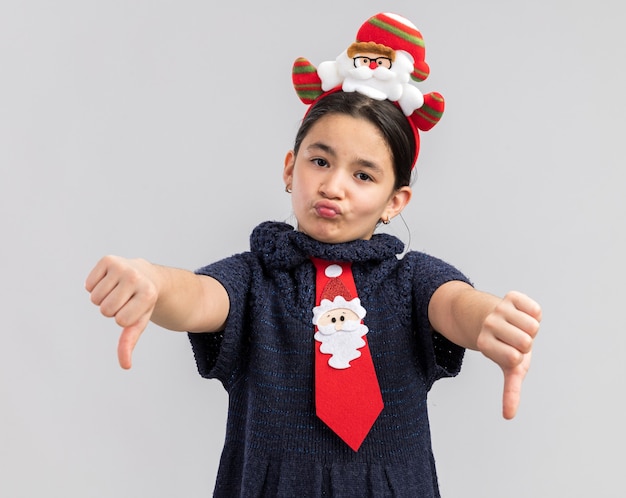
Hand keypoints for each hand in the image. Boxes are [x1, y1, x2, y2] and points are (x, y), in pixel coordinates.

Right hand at [85, 255, 159, 368]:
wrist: (148, 276)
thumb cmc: (142, 303)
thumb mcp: (139, 321)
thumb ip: (130, 341)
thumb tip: (125, 365)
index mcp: (148, 294)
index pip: (120, 320)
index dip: (123, 318)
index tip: (133, 308)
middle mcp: (135, 277)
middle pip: (105, 310)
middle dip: (112, 309)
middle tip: (125, 299)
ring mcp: (122, 266)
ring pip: (95, 299)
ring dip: (103, 298)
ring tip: (118, 290)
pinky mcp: (108, 259)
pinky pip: (88, 285)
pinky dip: (95, 286)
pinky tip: (110, 281)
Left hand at [476, 291, 541, 418]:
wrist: (492, 318)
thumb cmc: (506, 348)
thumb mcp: (509, 368)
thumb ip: (510, 391)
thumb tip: (508, 416)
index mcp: (484, 343)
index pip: (513, 357)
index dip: (518, 357)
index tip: (509, 353)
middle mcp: (489, 324)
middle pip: (526, 340)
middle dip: (526, 343)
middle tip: (514, 340)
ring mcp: (498, 309)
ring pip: (533, 324)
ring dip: (530, 328)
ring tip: (518, 328)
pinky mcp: (511, 297)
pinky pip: (535, 309)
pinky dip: (534, 313)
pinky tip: (521, 314)